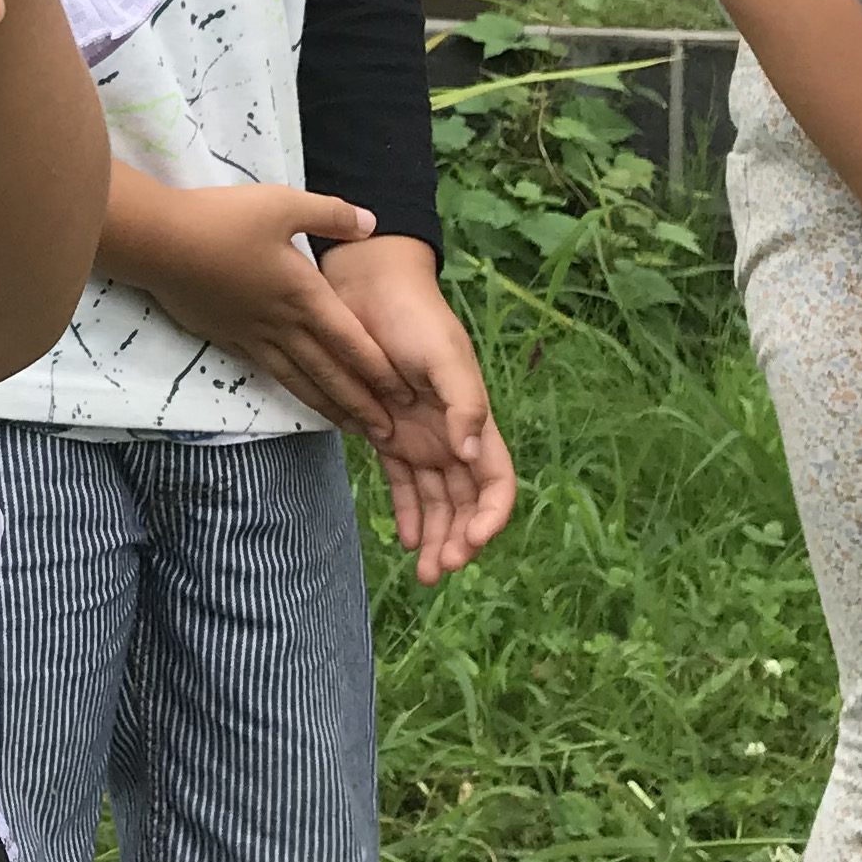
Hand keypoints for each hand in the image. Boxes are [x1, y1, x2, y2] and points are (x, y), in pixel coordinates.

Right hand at [106, 175, 408, 436]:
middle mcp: (281, 322)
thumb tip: (371, 224)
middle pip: (329, 371)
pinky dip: (290, 389)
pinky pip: (267, 370)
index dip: (378, 369)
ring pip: (299, 379)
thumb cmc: (222, 221)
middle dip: (360, 403)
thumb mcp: (282, 204)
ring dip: (328, 406)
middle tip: (386, 434)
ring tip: (349, 428)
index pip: (349, 339)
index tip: (403, 395)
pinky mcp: (227, 336)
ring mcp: (253, 334)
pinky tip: (297, 396)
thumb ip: (330, 214)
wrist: (160, 242)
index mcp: (301, 293)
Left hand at [317, 234, 517, 582]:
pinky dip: (408, 514)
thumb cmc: (412, 317)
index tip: (475, 540)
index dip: (491, 514)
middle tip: (439, 569)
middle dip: (459, 539)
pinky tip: (406, 540)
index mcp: (474, 420)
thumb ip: (463, 403)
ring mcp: (420, 438)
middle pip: (465, 503)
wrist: (366, 289)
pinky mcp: (386, 434)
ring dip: (435, 537)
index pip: (496, 481)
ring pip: (436, 502)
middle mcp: (451, 436)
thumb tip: (471, 453)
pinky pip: (403, 485)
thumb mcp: (443, 355)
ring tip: (424, 573)